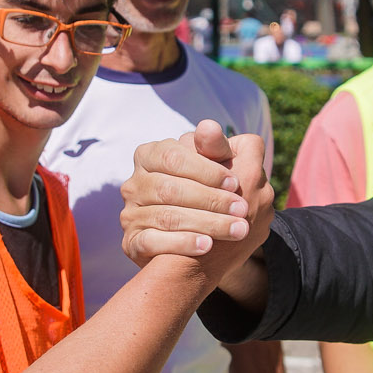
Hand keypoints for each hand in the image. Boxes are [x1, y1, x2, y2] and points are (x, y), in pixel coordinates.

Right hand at [121, 121, 272, 275]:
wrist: (195, 245)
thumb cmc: (205, 192)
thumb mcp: (212, 166)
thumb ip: (214, 147)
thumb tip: (209, 127)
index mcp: (149, 155)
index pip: (174, 157)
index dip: (206, 170)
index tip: (235, 182)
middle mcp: (134, 183)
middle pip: (171, 189)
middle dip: (211, 199)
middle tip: (243, 209)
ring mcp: (130, 214)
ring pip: (167, 217)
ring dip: (207, 223)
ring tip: (237, 229)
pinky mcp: (132, 242)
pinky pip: (154, 242)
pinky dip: (183, 243)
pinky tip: (208, 246)